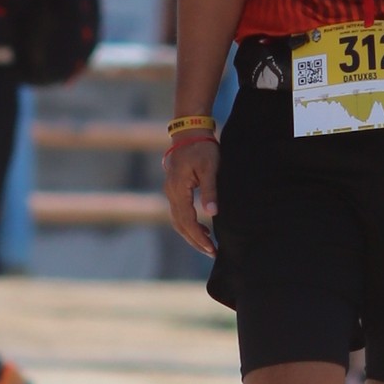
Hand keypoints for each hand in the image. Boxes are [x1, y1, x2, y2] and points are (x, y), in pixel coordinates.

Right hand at [163, 131, 219, 257]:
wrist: (190, 131)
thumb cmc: (202, 148)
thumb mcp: (210, 168)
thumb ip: (210, 191)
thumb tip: (212, 214)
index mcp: (178, 189)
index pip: (187, 220)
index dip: (198, 237)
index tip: (212, 248)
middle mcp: (170, 192)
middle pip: (179, 224)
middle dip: (195, 240)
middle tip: (212, 253)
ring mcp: (170, 190)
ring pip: (178, 220)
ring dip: (191, 234)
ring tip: (208, 245)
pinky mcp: (174, 188)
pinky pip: (179, 212)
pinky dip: (189, 224)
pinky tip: (202, 228)